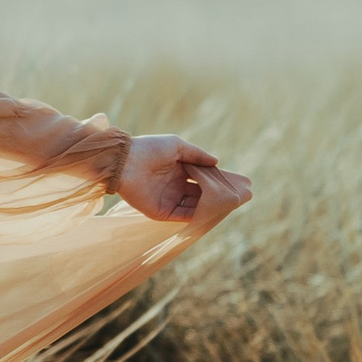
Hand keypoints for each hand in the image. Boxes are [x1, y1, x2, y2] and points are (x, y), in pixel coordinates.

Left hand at [112, 133, 227, 223]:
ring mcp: (169, 200)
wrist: (123, 161)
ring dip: (209, 207)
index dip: (218, 181)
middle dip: (218, 197)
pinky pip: (183, 216)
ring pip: (195, 207)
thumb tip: (217, 162)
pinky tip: (211, 213)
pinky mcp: (161, 212)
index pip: (203, 179)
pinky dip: (196, 216)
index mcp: (179, 170)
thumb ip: (197, 154)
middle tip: (238, 198)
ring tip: (228, 206)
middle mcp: (175, 186)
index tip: (237, 183)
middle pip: (201, 195)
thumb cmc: (149, 148)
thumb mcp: (176, 146)